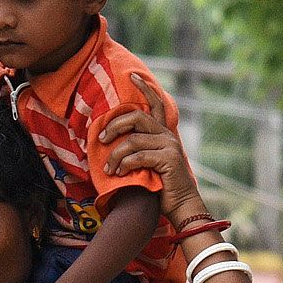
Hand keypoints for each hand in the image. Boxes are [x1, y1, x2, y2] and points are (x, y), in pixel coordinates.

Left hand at [96, 79, 203, 225]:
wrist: (180, 206)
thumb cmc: (159, 187)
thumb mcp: (147, 163)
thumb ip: (137, 149)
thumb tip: (112, 142)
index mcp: (163, 134)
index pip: (156, 104)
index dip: (145, 88)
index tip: (132, 76)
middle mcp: (167, 136)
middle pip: (137, 117)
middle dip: (115, 125)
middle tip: (101, 139)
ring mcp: (169, 146)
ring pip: (133, 140)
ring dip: (115, 155)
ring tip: (108, 169)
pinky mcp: (168, 160)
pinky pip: (138, 156)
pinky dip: (124, 165)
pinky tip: (119, 174)